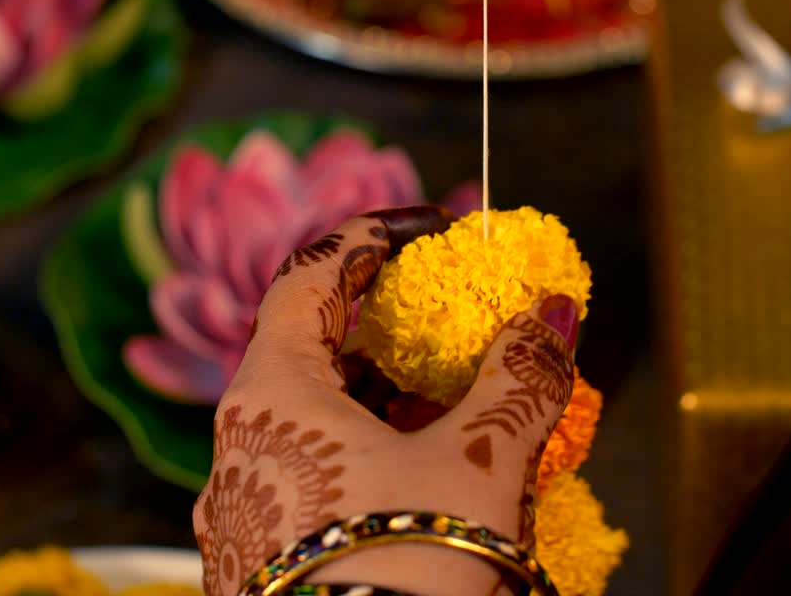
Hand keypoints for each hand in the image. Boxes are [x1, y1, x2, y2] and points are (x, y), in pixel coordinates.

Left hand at [193, 206, 581, 595]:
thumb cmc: (404, 573)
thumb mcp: (477, 464)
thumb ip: (517, 378)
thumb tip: (552, 311)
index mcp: (269, 397)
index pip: (307, 278)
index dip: (370, 239)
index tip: (429, 228)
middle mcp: (238, 450)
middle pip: (310, 352)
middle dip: (391, 330)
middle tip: (456, 323)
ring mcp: (245, 515)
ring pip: (316, 426)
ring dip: (387, 404)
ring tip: (462, 409)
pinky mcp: (265, 567)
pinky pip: (317, 485)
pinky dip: (373, 462)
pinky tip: (432, 485)